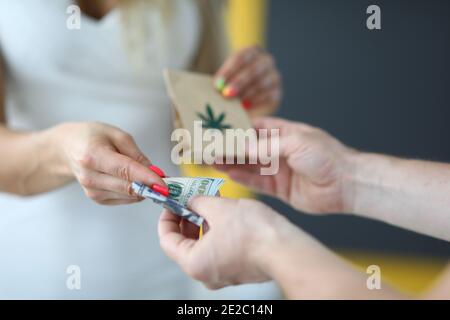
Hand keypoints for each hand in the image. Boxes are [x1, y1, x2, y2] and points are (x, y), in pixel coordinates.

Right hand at [52, 122, 166, 204]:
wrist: (67, 148)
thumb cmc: (93, 137)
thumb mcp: (117, 136)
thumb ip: (137, 155)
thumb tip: (156, 173)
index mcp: (93, 155)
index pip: (125, 170)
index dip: (147, 178)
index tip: (165, 184)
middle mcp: (90, 176)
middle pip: (128, 186)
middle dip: (151, 186)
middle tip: (168, 181)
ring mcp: (92, 191)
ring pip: (129, 195)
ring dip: (145, 189)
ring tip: (150, 177)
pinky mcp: (96, 199)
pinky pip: (125, 199)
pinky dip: (135, 192)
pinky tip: (134, 181)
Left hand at [158, 197, 291, 288]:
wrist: (287, 250)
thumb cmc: (254, 233)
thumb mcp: (218, 207)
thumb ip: (198, 202)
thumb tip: (191, 200)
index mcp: (194, 263)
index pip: (167, 240)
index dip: (166, 217)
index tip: (170, 203)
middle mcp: (206, 274)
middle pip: (184, 243)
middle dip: (186, 218)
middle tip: (190, 198)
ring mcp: (223, 274)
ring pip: (203, 245)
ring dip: (203, 222)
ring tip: (210, 201)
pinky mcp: (238, 269)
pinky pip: (219, 249)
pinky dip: (217, 232)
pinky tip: (225, 214)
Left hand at [214, 46, 281, 111]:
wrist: (245, 102)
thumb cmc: (230, 87)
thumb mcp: (224, 81)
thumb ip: (221, 81)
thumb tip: (217, 85)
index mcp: (251, 52)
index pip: (241, 57)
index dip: (229, 70)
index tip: (217, 83)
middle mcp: (266, 61)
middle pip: (253, 69)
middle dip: (239, 82)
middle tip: (227, 94)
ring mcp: (274, 76)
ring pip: (262, 83)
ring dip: (247, 93)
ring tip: (235, 102)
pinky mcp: (277, 92)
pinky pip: (269, 95)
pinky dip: (256, 101)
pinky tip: (246, 106)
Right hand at [215, 117, 356, 213]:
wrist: (348, 185)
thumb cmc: (327, 156)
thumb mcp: (294, 143)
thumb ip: (265, 146)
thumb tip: (240, 147)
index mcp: (285, 133)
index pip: (255, 128)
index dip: (236, 128)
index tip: (217, 128)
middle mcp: (279, 150)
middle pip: (248, 148)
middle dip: (229, 147)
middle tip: (208, 147)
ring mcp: (279, 170)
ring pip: (249, 165)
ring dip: (231, 163)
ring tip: (211, 160)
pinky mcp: (280, 189)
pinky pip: (256, 182)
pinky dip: (242, 178)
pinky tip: (228, 173)